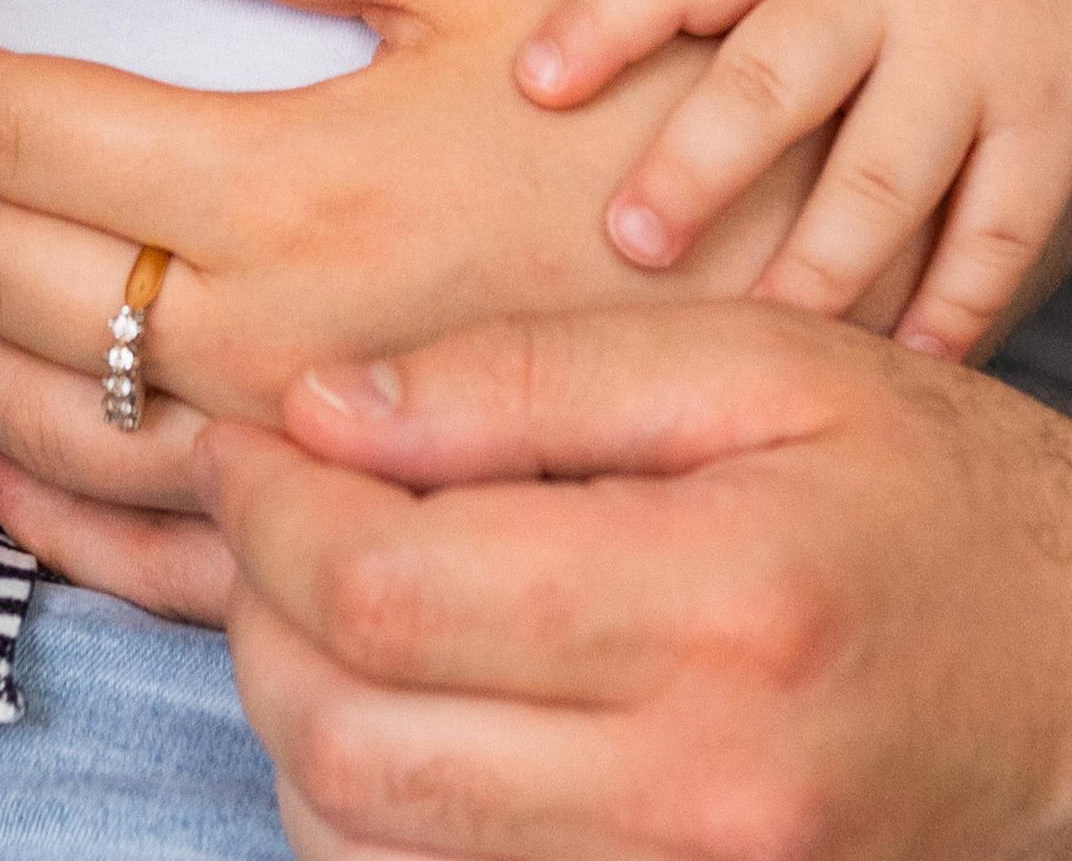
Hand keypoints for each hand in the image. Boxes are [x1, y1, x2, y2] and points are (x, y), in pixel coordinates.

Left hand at [0, 0, 826, 504]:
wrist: (792, 285)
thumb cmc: (630, 103)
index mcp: (278, 178)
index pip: (7, 133)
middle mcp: (260, 334)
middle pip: (0, 266)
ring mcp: (292, 450)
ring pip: (44, 409)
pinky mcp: (338, 522)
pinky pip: (147, 549)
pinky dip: (36, 508)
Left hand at [0, 305, 1071, 860]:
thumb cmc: (928, 489)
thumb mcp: (751, 364)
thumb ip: (526, 375)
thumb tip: (323, 405)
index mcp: (710, 609)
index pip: (379, 590)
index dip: (266, 507)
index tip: (250, 436)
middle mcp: (693, 788)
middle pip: (344, 740)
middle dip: (257, 612)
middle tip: (270, 508)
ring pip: (368, 839)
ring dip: (300, 712)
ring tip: (334, 591)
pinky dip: (377, 800)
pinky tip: (403, 690)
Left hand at [516, 0, 1071, 360]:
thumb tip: (534, 85)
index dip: (601, 19)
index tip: (530, 84)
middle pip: (775, 77)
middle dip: (698, 164)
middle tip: (631, 242)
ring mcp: (968, 60)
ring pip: (884, 173)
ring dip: (814, 264)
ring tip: (750, 333)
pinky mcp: (1049, 128)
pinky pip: (994, 230)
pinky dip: (948, 305)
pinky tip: (895, 359)